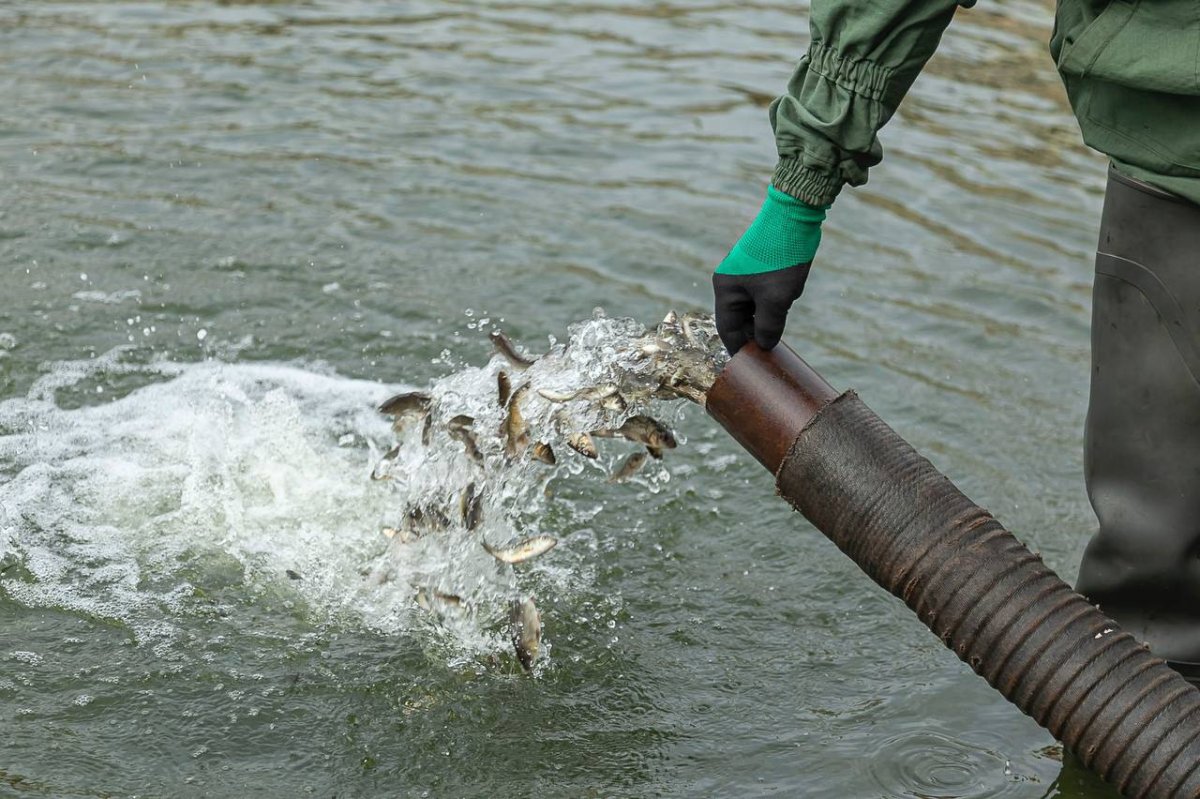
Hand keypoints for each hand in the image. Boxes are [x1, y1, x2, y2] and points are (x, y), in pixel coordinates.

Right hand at [712, 186, 825, 353]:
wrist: (794, 216)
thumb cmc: (781, 258)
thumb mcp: (777, 300)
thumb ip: (769, 326)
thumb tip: (765, 346)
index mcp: (725, 288)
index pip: (728, 329)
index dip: (740, 348)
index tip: (752, 366)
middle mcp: (729, 281)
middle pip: (738, 318)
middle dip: (754, 334)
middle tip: (769, 353)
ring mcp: (744, 273)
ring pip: (752, 306)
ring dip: (765, 319)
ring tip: (779, 331)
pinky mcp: (758, 267)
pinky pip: (761, 294)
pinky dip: (770, 305)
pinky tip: (785, 307)